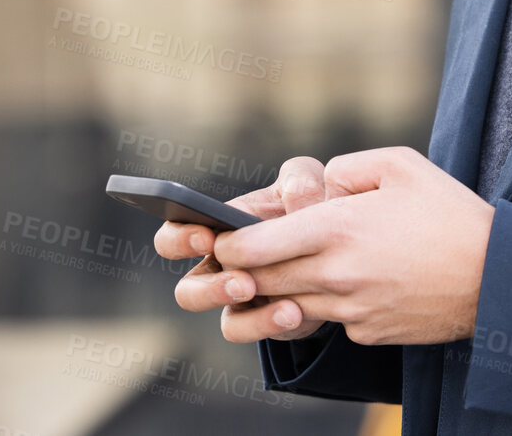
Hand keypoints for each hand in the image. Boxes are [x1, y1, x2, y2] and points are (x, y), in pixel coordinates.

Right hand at [154, 156, 329, 342]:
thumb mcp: (306, 185)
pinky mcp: (259, 321)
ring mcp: (237, 298)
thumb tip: (293, 196)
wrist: (334, 250)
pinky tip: (293, 310)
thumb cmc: (308, 207)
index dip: (181, 238)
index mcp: (217, 228)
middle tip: (242, 280)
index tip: (207, 237)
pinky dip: (267, 323)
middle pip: (187, 290)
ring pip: (219, 318)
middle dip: (208, 288)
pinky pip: (247, 331)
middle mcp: (219, 267)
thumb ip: (299, 179)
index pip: (176, 232)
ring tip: (260, 292)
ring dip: (234, 307)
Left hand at [212, 146, 494, 345]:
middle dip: (242, 272)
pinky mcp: (368, 333)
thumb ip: (346, 168)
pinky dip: (327, 303)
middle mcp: (335, 275)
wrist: (497, 277)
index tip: (222, 240)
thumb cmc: (449, 213)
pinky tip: (347, 284)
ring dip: (281, 290)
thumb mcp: (399, 165)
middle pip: (262, 281)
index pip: (252, 247)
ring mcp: (351, 310)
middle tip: (236, 259)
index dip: (227, 245)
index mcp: (334, 228)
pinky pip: (331, 319)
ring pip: (290, 304)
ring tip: (290, 268)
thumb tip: (319, 186)